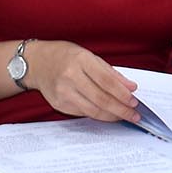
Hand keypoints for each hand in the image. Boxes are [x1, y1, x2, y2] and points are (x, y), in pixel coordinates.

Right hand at [24, 41, 139, 122]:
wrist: (37, 63)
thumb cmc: (65, 56)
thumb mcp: (89, 56)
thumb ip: (110, 72)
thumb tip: (130, 87)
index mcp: (81, 60)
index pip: (107, 81)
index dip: (122, 93)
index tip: (134, 101)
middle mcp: (71, 77)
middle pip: (101, 99)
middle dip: (121, 109)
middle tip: (134, 115)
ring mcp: (63, 92)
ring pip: (93, 110)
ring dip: (111, 116)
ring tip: (124, 116)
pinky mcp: (59, 104)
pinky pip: (83, 113)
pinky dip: (98, 115)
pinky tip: (108, 114)